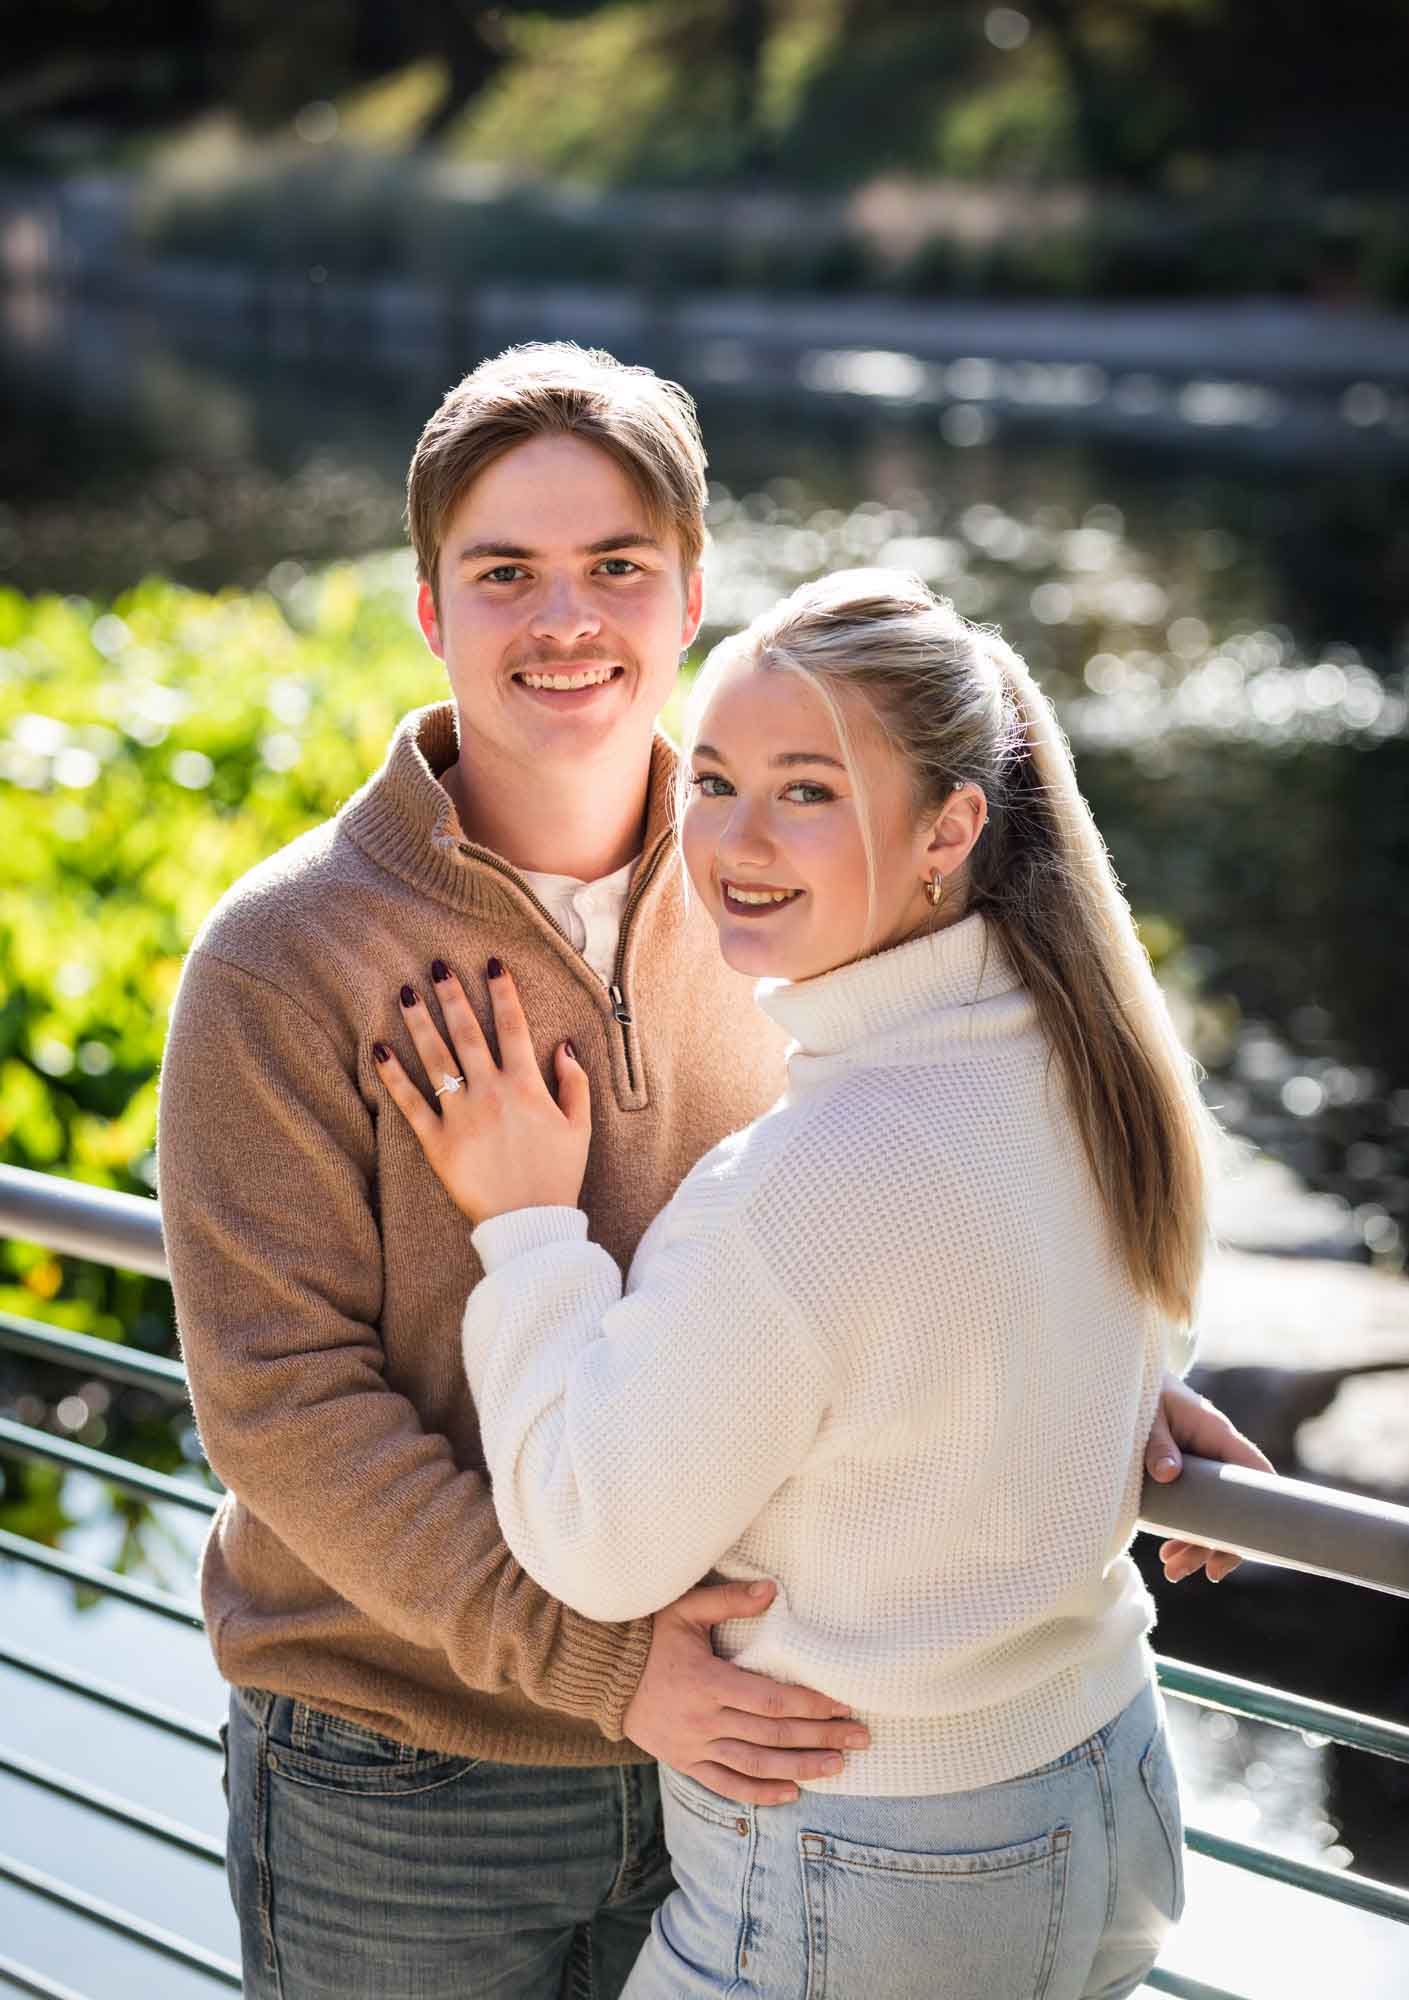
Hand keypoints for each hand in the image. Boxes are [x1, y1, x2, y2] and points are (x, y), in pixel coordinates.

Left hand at [375, 959, 590, 1224]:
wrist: (529, 1223)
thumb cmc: (558, 1175)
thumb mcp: (579, 1127)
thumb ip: (574, 1083)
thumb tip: (564, 1046)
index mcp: (526, 1085)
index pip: (512, 1026)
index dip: (503, 991)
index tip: (491, 963)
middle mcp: (490, 1092)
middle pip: (467, 1033)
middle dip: (452, 995)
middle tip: (437, 966)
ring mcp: (461, 1116)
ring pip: (435, 1059)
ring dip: (419, 1023)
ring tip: (405, 993)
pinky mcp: (437, 1142)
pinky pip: (411, 1103)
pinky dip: (393, 1076)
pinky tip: (379, 1050)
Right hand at [623, 1578, 869, 1805]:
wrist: (602, 1674)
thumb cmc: (648, 1636)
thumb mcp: (684, 1610)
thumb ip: (729, 1600)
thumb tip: (773, 1589)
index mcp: (707, 1683)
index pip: (770, 1701)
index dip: (809, 1704)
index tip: (843, 1704)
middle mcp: (703, 1721)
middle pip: (772, 1735)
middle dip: (820, 1737)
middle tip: (860, 1737)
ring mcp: (693, 1747)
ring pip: (756, 1765)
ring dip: (800, 1768)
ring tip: (838, 1767)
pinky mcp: (685, 1762)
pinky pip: (726, 1785)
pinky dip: (759, 1793)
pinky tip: (791, 1793)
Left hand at [1146, 1369, 1274, 1583]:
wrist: (1122, 1378)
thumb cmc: (1141, 1391)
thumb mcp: (1147, 1414)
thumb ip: (1156, 1442)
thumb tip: (1169, 1473)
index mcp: (1216, 1432)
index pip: (1255, 1473)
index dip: (1261, 1511)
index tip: (1242, 1546)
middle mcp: (1213, 1452)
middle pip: (1233, 1507)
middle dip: (1217, 1542)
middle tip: (1197, 1570)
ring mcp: (1198, 1465)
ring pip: (1211, 1514)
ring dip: (1195, 1544)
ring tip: (1173, 1569)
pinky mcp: (1180, 1474)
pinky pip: (1191, 1509)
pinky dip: (1182, 1533)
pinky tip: (1168, 1553)